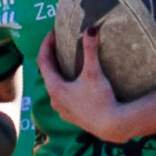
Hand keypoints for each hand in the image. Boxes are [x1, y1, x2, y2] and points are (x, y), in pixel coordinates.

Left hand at [40, 25, 134, 142]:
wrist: (111, 125)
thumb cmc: (101, 99)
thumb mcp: (94, 73)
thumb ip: (91, 50)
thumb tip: (91, 29)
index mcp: (54, 88)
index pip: (43, 61)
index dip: (46, 44)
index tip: (52, 32)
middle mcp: (54, 99)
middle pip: (48, 73)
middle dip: (52, 57)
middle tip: (59, 42)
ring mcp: (62, 110)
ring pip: (55, 86)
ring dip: (59, 72)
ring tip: (67, 61)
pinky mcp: (71, 116)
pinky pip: (64, 97)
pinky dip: (66, 85)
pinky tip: (75, 83)